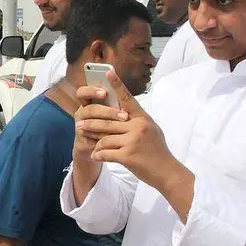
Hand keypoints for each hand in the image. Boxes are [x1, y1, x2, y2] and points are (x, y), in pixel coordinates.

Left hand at [74, 71, 170, 187]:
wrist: (167, 172)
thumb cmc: (158, 152)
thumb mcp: (151, 131)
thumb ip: (136, 122)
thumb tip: (121, 114)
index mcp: (143, 119)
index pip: (128, 99)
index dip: (117, 85)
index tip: (108, 72)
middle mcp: (138, 127)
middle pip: (108, 122)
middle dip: (91, 124)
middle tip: (78, 125)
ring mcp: (133, 141)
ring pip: (105, 138)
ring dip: (94, 142)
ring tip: (87, 144)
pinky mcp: (128, 156)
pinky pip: (106, 153)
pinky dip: (98, 155)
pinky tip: (95, 157)